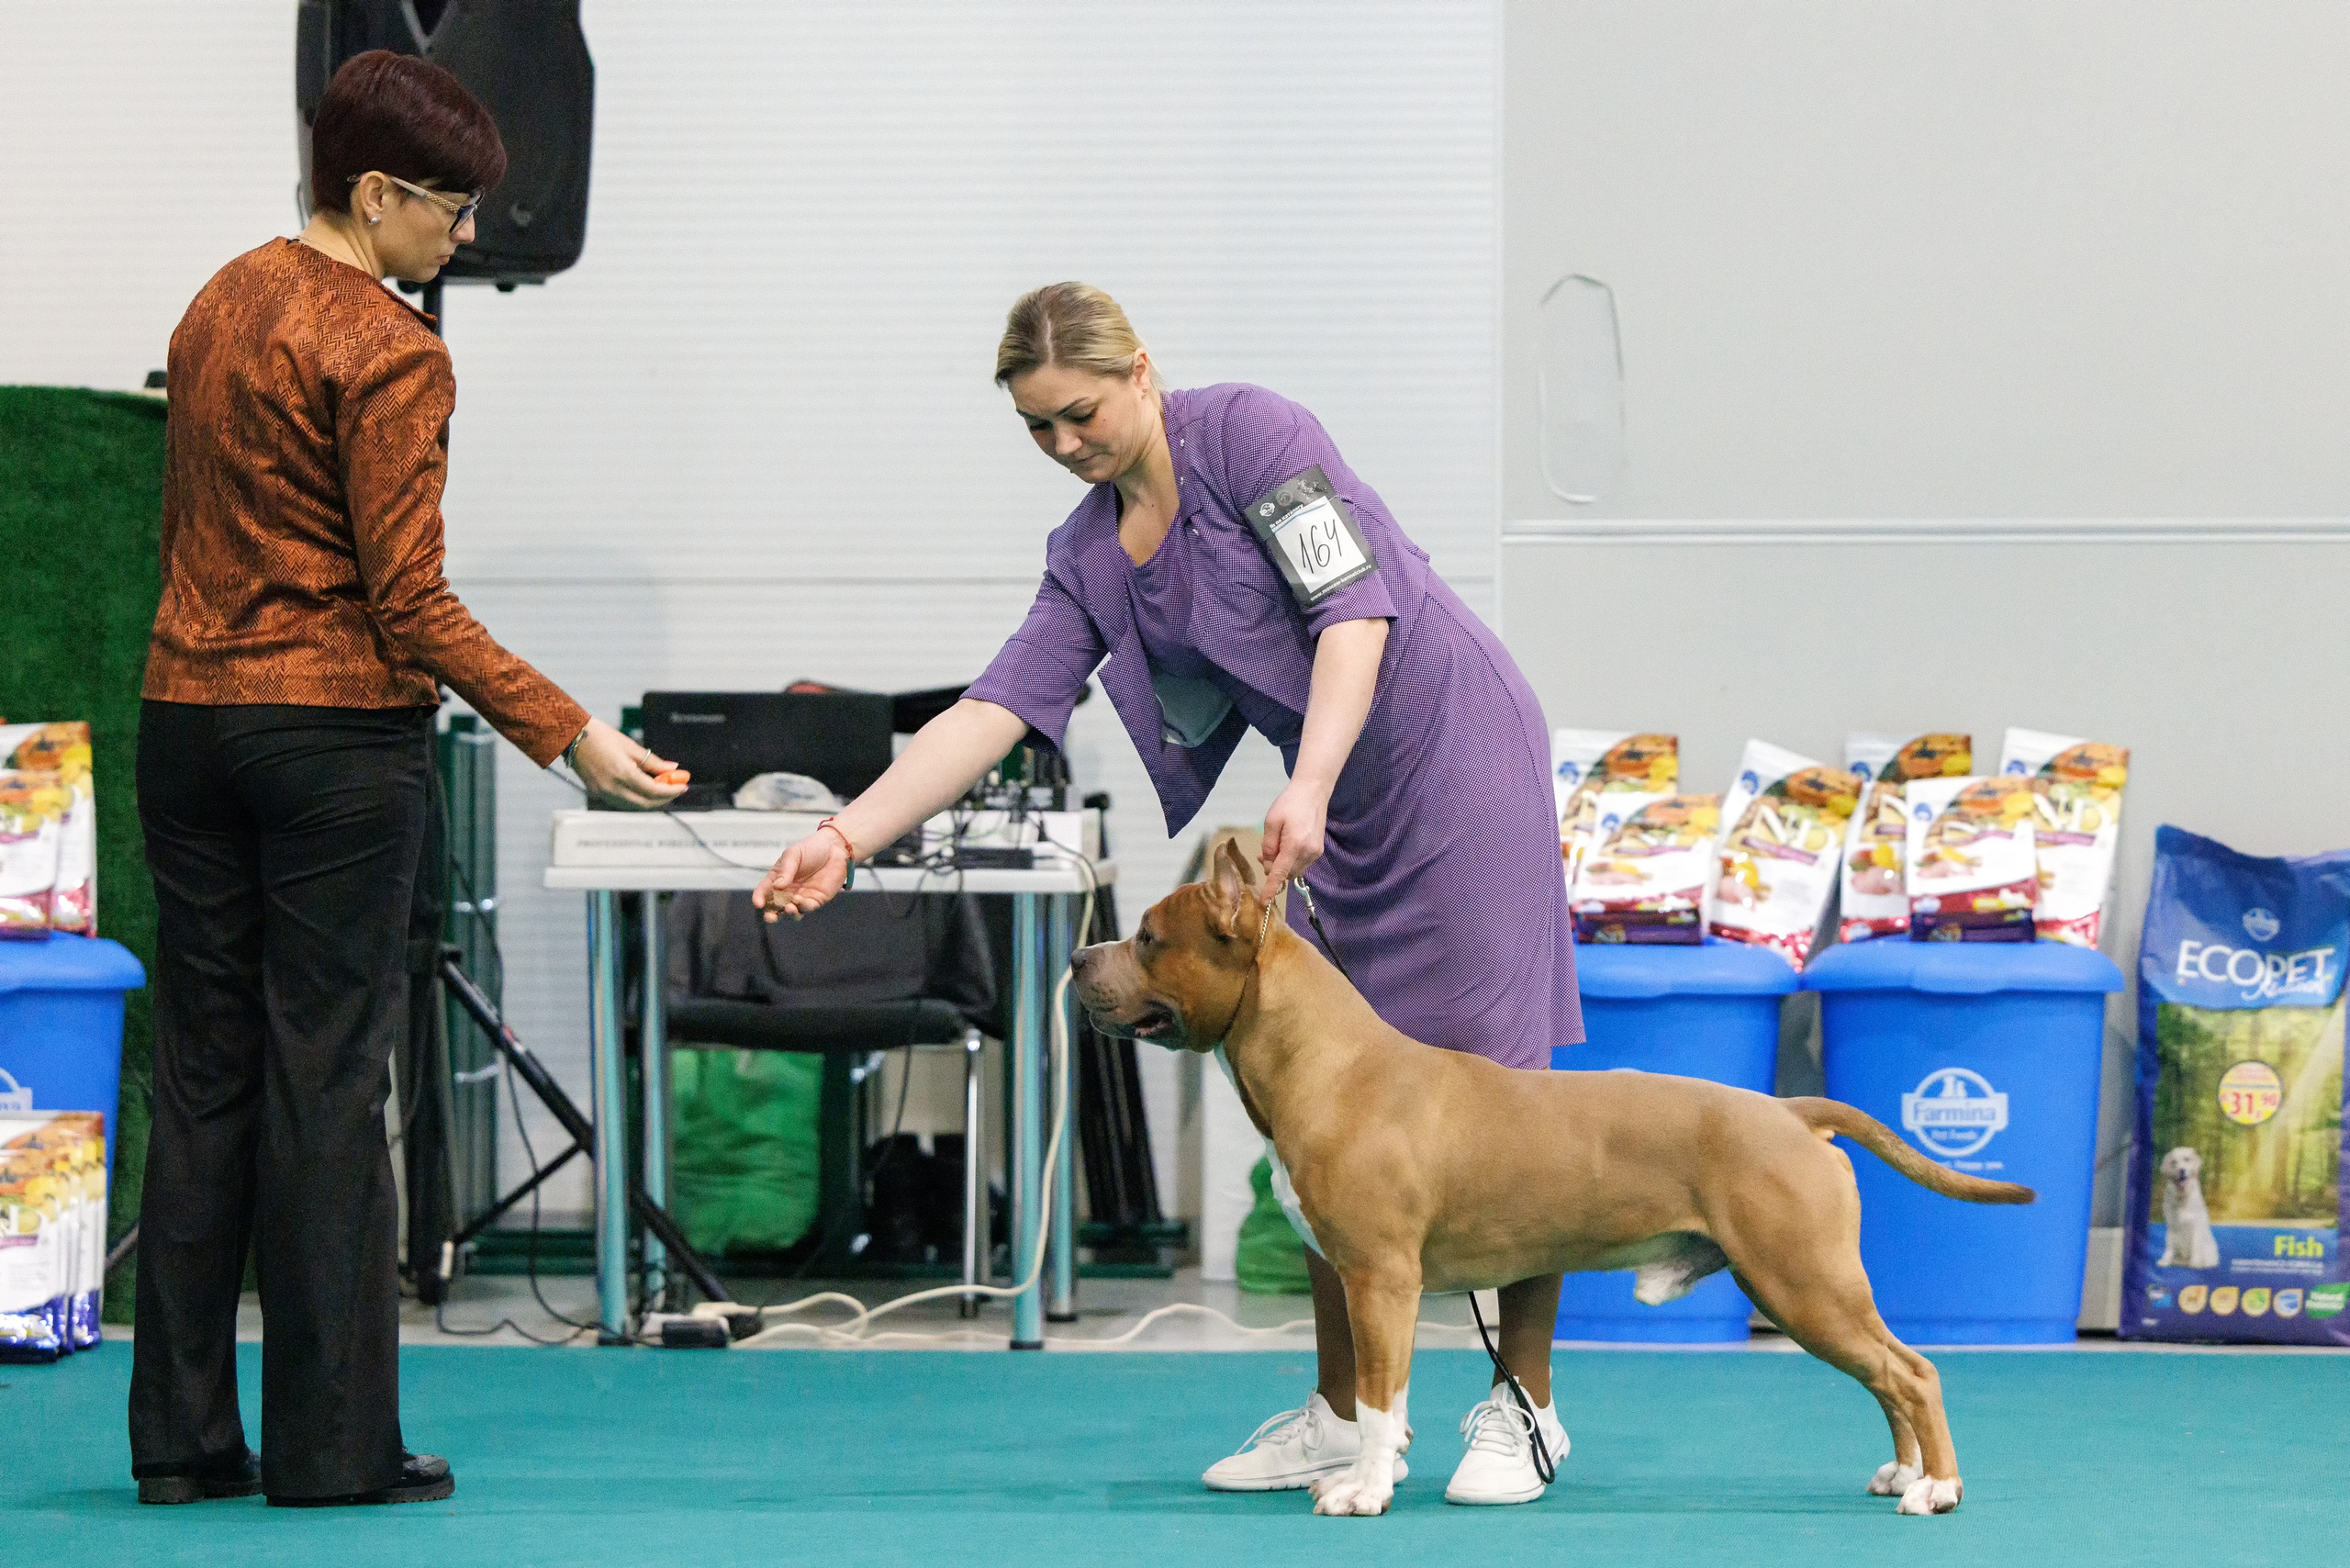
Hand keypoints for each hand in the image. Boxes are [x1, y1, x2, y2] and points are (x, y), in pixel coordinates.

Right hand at [568, 718, 687, 808]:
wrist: (572, 736)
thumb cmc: (601, 736)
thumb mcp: (630, 746)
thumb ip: (653, 761)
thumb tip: (673, 768)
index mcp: (623, 774)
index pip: (653, 791)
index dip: (671, 791)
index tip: (683, 786)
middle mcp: (613, 788)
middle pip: (645, 804)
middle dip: (664, 799)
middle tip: (675, 789)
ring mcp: (603, 793)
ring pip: (633, 807)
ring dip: (650, 801)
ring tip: (662, 788)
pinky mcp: (597, 793)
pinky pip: (622, 803)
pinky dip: (636, 800)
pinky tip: (643, 789)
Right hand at [752, 830, 850, 922]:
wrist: (835, 849)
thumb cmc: (811, 848)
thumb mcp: (793, 854)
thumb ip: (785, 870)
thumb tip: (777, 886)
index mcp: (777, 878)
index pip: (764, 890)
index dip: (759, 897)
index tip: (758, 903)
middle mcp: (787, 890)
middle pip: (775, 906)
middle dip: (771, 914)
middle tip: (770, 916)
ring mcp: (801, 896)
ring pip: (791, 911)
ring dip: (789, 912)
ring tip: (790, 907)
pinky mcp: (815, 900)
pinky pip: (807, 908)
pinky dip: (803, 908)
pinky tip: (801, 901)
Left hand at [1260, 780, 1329, 895]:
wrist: (1313, 792)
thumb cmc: (1289, 803)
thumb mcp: (1271, 821)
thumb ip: (1268, 846)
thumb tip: (1267, 864)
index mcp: (1294, 845)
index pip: (1280, 873)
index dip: (1271, 888)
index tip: (1264, 902)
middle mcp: (1308, 853)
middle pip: (1287, 874)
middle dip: (1274, 868)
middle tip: (1264, 852)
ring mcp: (1315, 853)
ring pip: (1294, 870)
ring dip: (1283, 864)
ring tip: (1275, 846)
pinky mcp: (1318, 851)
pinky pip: (1301, 864)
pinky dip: (1291, 860)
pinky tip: (1286, 846)